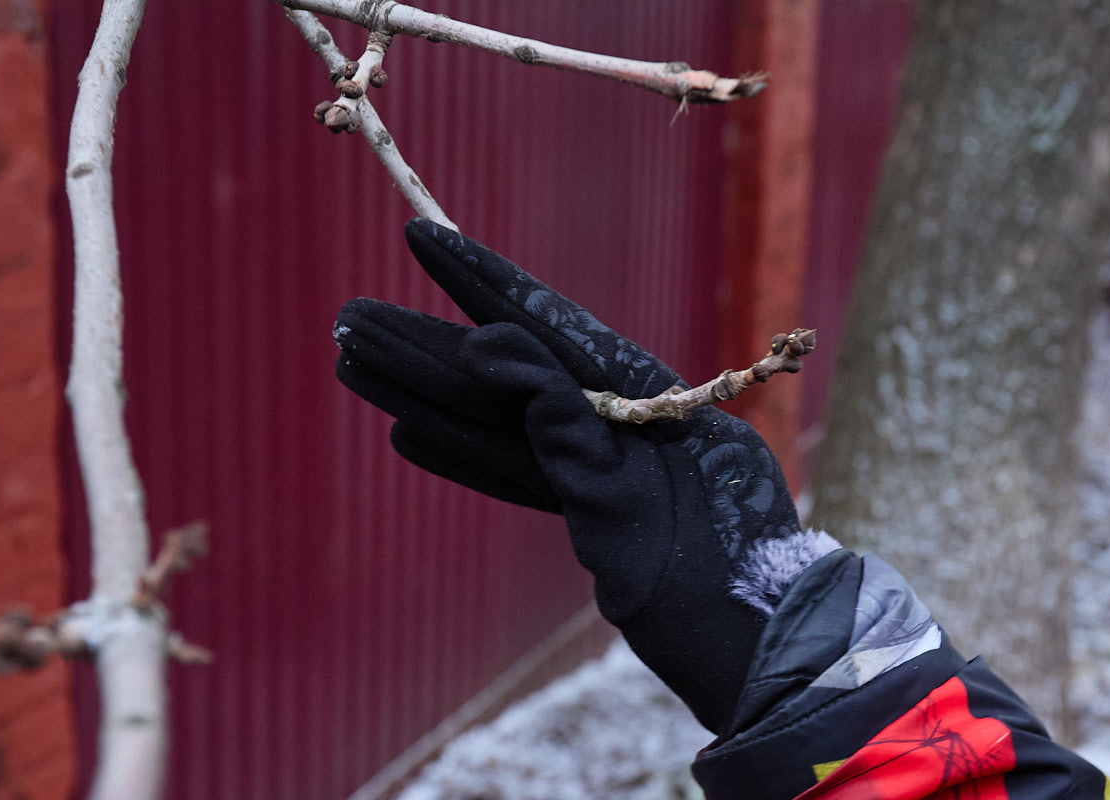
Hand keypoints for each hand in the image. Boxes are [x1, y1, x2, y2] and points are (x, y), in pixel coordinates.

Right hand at [334, 219, 836, 732]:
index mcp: (636, 395)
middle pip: (501, 369)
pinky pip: (512, 473)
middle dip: (422, 341)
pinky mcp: (590, 507)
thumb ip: (561, 427)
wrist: (761, 645)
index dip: (474, 277)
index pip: (541, 322)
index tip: (417, 233)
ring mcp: (598, 463)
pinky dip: (460, 455)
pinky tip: (408, 435)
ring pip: (495, 420)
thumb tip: (492, 348)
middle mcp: (611, 419)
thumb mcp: (631, 498)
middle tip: (348, 318)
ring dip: (424, 395)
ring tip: (355, 368)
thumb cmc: (715, 573)